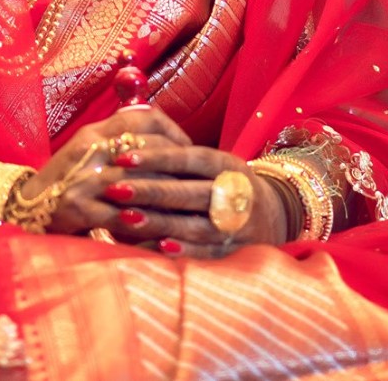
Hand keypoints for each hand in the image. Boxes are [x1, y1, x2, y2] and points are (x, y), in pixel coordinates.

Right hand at [30, 108, 191, 237]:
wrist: (26, 209)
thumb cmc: (67, 182)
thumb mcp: (91, 152)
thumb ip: (122, 142)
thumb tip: (166, 142)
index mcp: (95, 132)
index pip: (144, 117)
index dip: (175, 133)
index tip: (190, 151)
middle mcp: (89, 149)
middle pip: (148, 149)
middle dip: (178, 168)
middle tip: (198, 183)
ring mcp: (82, 178)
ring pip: (139, 181)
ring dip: (167, 197)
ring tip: (188, 208)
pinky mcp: (78, 208)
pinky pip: (121, 215)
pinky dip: (145, 223)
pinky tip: (162, 231)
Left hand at [76, 144, 293, 257]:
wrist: (274, 216)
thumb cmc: (225, 184)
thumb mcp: (212, 163)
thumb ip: (177, 153)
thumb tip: (132, 133)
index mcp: (225, 165)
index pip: (189, 158)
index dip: (156, 157)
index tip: (123, 157)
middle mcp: (233, 193)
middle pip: (188, 191)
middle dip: (149, 190)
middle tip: (113, 188)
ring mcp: (235, 225)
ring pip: (194, 224)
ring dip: (159, 222)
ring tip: (125, 217)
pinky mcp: (234, 251)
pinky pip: (206, 253)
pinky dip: (184, 251)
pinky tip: (158, 247)